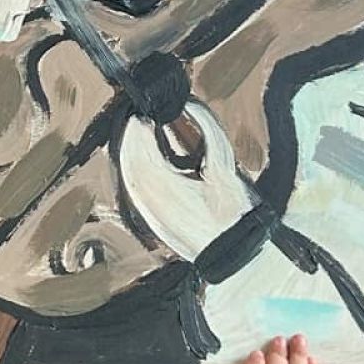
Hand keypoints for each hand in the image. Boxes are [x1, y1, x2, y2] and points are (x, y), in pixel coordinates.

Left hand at [119, 100, 257, 259]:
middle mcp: (147, 198)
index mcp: (162, 183)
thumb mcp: (224, 166)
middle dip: (135, 136)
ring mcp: (148, 212)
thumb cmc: (233, 214)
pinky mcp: (153, 220)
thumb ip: (207, 129)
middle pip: (129, 158)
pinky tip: (153, 161)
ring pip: (130, 173)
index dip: (141, 123)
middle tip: (146, 117)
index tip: (148, 109)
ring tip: (148, 134)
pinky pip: (136, 188)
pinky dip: (140, 169)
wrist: (235, 258)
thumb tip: (190, 105)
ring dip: (136, 152)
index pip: (139, 144)